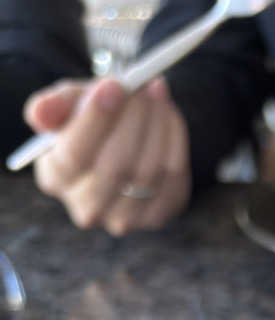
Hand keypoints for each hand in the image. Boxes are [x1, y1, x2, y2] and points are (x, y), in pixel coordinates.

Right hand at [24, 77, 190, 235]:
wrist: (120, 144)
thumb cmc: (88, 121)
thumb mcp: (68, 106)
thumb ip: (54, 105)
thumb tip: (39, 112)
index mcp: (55, 179)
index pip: (74, 156)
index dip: (96, 120)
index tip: (114, 86)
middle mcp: (87, 208)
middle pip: (116, 166)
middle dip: (133, 119)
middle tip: (143, 86)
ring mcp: (123, 219)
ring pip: (148, 171)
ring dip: (157, 125)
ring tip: (156, 92)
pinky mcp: (157, 216)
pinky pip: (173, 177)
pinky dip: (174, 140)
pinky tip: (168, 115)